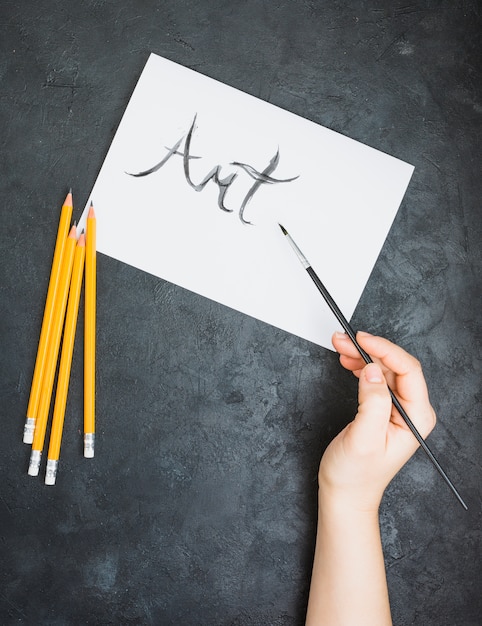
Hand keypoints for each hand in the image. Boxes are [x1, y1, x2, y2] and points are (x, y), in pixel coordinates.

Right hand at [318, 331, 436, 511]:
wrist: (345, 493)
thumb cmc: (355, 475)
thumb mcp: (363, 439)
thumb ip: (372, 404)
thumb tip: (373, 371)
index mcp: (416, 418)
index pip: (408, 370)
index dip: (385, 350)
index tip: (362, 340)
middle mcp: (411, 411)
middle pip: (395, 366)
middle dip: (369, 349)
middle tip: (343, 340)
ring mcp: (397, 409)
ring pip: (383, 369)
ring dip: (362, 355)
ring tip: (340, 347)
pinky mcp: (383, 409)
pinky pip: (375, 378)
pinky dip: (360, 366)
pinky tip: (347, 362)